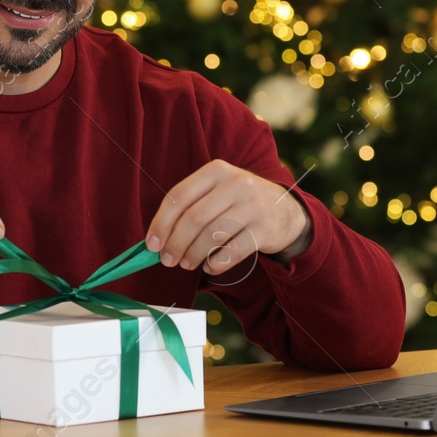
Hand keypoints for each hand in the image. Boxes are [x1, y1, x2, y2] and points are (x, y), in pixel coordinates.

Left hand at [144, 159, 308, 274]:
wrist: (285, 211)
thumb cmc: (238, 202)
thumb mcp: (217, 191)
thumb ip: (189, 207)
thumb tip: (156, 240)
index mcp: (216, 170)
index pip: (179, 196)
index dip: (161, 223)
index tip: (151, 244)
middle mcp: (236, 183)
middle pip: (194, 218)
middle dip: (175, 244)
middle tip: (167, 260)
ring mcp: (253, 206)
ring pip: (211, 237)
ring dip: (193, 256)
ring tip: (186, 264)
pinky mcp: (264, 230)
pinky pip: (231, 253)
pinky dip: (215, 264)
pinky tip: (209, 266)